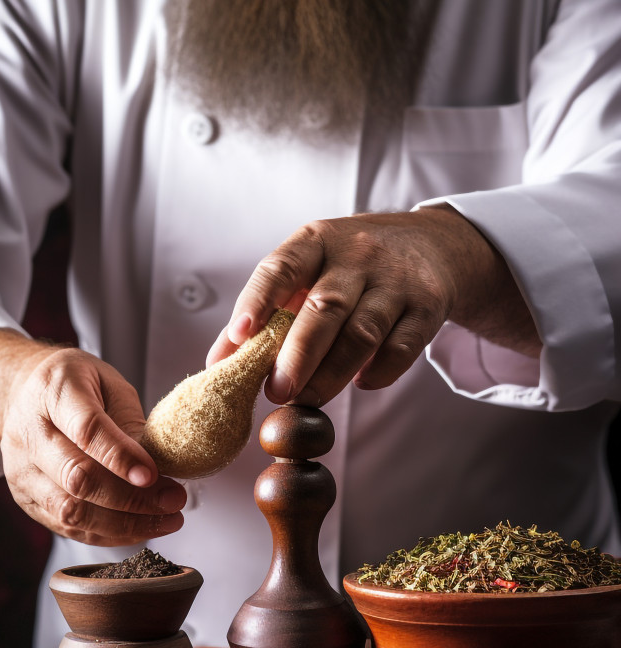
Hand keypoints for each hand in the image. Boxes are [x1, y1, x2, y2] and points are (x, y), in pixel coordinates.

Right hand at [0, 347, 185, 545]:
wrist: (27, 395)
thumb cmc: (76, 386)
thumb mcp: (109, 384)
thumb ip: (131, 423)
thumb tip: (159, 469)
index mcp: (53, 392)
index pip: (86, 431)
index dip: (121, 458)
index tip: (154, 475)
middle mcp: (28, 433)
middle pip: (77, 478)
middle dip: (131, 498)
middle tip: (173, 501)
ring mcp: (21, 470)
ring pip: (70, 512)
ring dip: (124, 524)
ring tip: (164, 520)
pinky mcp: (25, 499)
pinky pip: (68, 528)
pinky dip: (108, 534)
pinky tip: (139, 528)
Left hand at [207, 207, 538, 405]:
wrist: (434, 246)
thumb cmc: (349, 267)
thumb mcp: (308, 273)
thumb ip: (264, 315)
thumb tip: (218, 363)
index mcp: (315, 243)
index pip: (281, 268)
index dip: (257, 300)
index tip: (239, 334)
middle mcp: (357, 255)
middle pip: (324, 308)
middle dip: (297, 355)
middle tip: (277, 392)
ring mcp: (396, 280)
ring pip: (362, 332)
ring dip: (332, 373)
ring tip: (308, 399)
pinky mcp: (427, 306)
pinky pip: (402, 347)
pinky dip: (379, 371)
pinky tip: (360, 384)